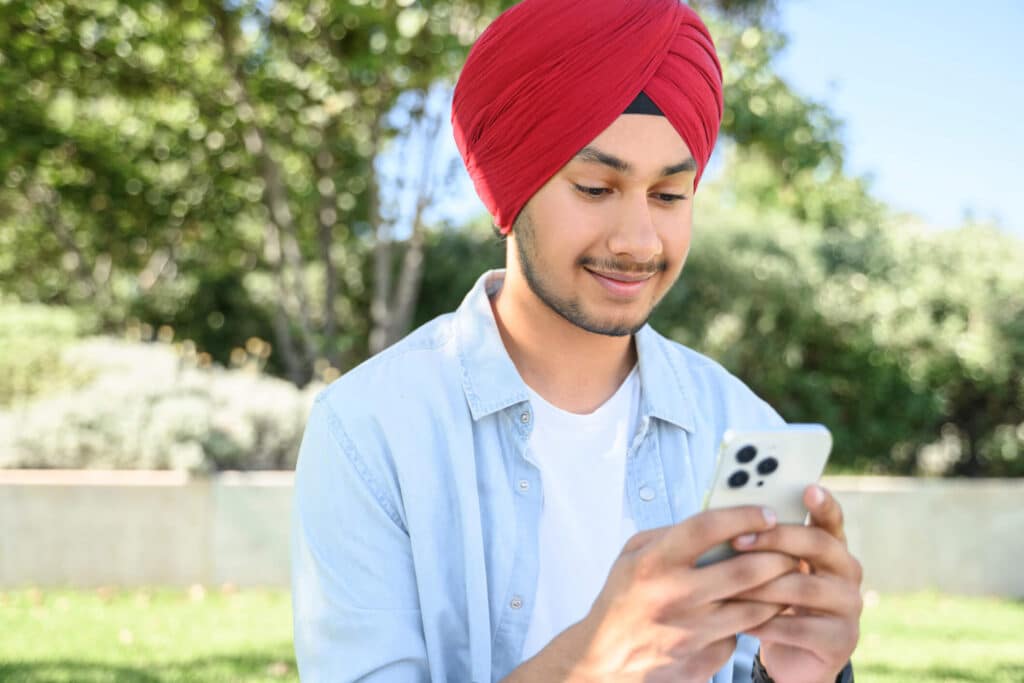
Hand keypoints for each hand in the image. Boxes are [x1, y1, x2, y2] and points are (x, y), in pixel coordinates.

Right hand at [508, 506, 798, 682]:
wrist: (606, 658)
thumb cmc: (622, 599)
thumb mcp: (631, 555)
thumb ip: (670, 534)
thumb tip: (717, 522)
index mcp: (653, 563)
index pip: (707, 528)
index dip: (743, 516)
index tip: (768, 513)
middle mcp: (673, 596)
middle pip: (745, 571)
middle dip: (779, 556)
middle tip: (792, 549)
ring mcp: (691, 632)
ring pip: (755, 608)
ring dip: (777, 591)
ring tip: (785, 578)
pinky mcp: (702, 659)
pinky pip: (740, 635)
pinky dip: (751, 621)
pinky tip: (753, 611)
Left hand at [731, 485, 862, 682]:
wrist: (793, 658)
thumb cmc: (775, 601)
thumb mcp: (773, 568)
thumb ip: (766, 543)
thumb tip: (728, 515)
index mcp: (832, 548)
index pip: (831, 520)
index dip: (823, 504)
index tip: (808, 488)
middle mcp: (847, 572)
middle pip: (816, 545)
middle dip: (774, 539)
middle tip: (737, 540)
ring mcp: (849, 606)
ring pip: (803, 587)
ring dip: (761, 586)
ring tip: (727, 586)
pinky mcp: (841, 640)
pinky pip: (798, 628)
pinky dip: (765, 623)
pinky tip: (740, 621)